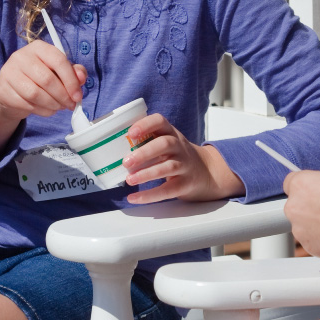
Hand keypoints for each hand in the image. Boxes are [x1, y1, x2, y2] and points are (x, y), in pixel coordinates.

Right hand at [0, 40, 85, 154]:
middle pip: (46, 79)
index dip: (71, 80)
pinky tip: (47, 109)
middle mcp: (21, 56)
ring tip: (59, 107)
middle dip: (62, 96)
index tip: (78, 96)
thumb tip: (81, 77)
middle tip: (70, 105)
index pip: (58, 60)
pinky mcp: (3, 90)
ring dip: (52, 104)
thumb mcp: (58, 72)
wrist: (11, 91)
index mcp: (38, 47)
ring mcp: (9, 73)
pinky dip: (42, 111)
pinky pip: (26, 104)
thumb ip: (73, 72)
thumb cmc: (38, 78)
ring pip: (35, 94)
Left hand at [123, 114, 244, 203]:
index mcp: (171, 133)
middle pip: (164, 145)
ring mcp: (184, 165)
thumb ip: (147, 142)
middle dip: (144, 153)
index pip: (160, 122)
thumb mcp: (167, 143)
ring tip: (129, 180)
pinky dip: (150, 195)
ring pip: (167, 167)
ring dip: (146, 174)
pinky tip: (134, 197)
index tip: (131, 133)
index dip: (146, 125)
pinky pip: (168, 190)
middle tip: (126, 162)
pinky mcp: (185, 184)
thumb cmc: (177, 155)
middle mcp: (180, 147)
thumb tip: (113, 149)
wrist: (207, 172)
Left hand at [283, 169, 319, 269]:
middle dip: (309, 205)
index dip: (303, 185)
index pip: (290, 182)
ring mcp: (298, 229)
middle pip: (296, 204)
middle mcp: (293, 207)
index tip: (312, 188)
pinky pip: (312, 239)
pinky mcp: (308, 246)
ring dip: (315, 222)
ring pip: (303, 224)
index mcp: (299, 184)